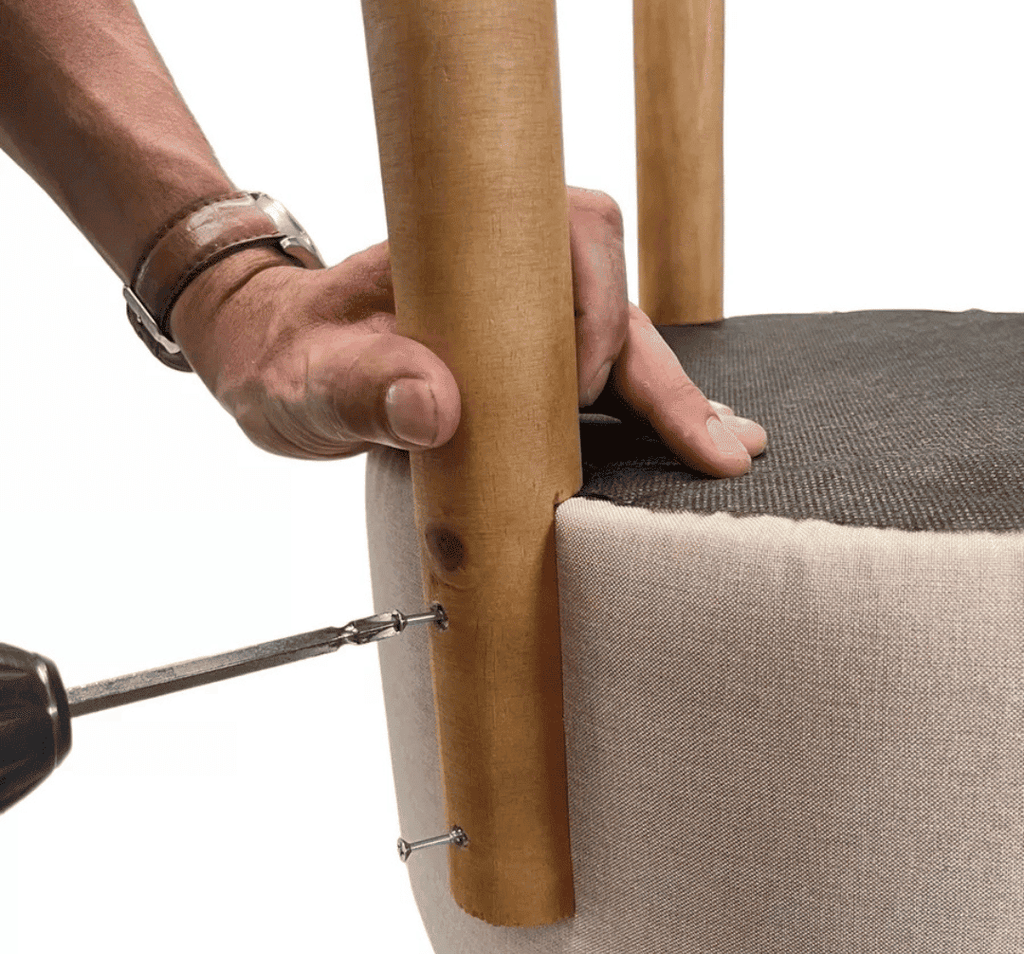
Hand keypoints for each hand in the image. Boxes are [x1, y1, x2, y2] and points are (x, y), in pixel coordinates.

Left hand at [170, 186, 766, 474]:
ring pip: (622, 343)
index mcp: (461, 256)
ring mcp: (517, 321)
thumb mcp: (305, 381)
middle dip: (668, 378)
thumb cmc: (288, 358)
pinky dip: (645, 411)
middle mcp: (503, 280)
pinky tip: (685, 440)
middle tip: (716, 446)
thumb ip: (360, 388)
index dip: (598, 312)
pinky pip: (598, 378)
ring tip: (726, 449)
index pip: (569, 238)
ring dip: (673, 399)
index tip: (585, 387)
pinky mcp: (520, 364)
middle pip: (617, 301)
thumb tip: (439, 406)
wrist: (276, 362)